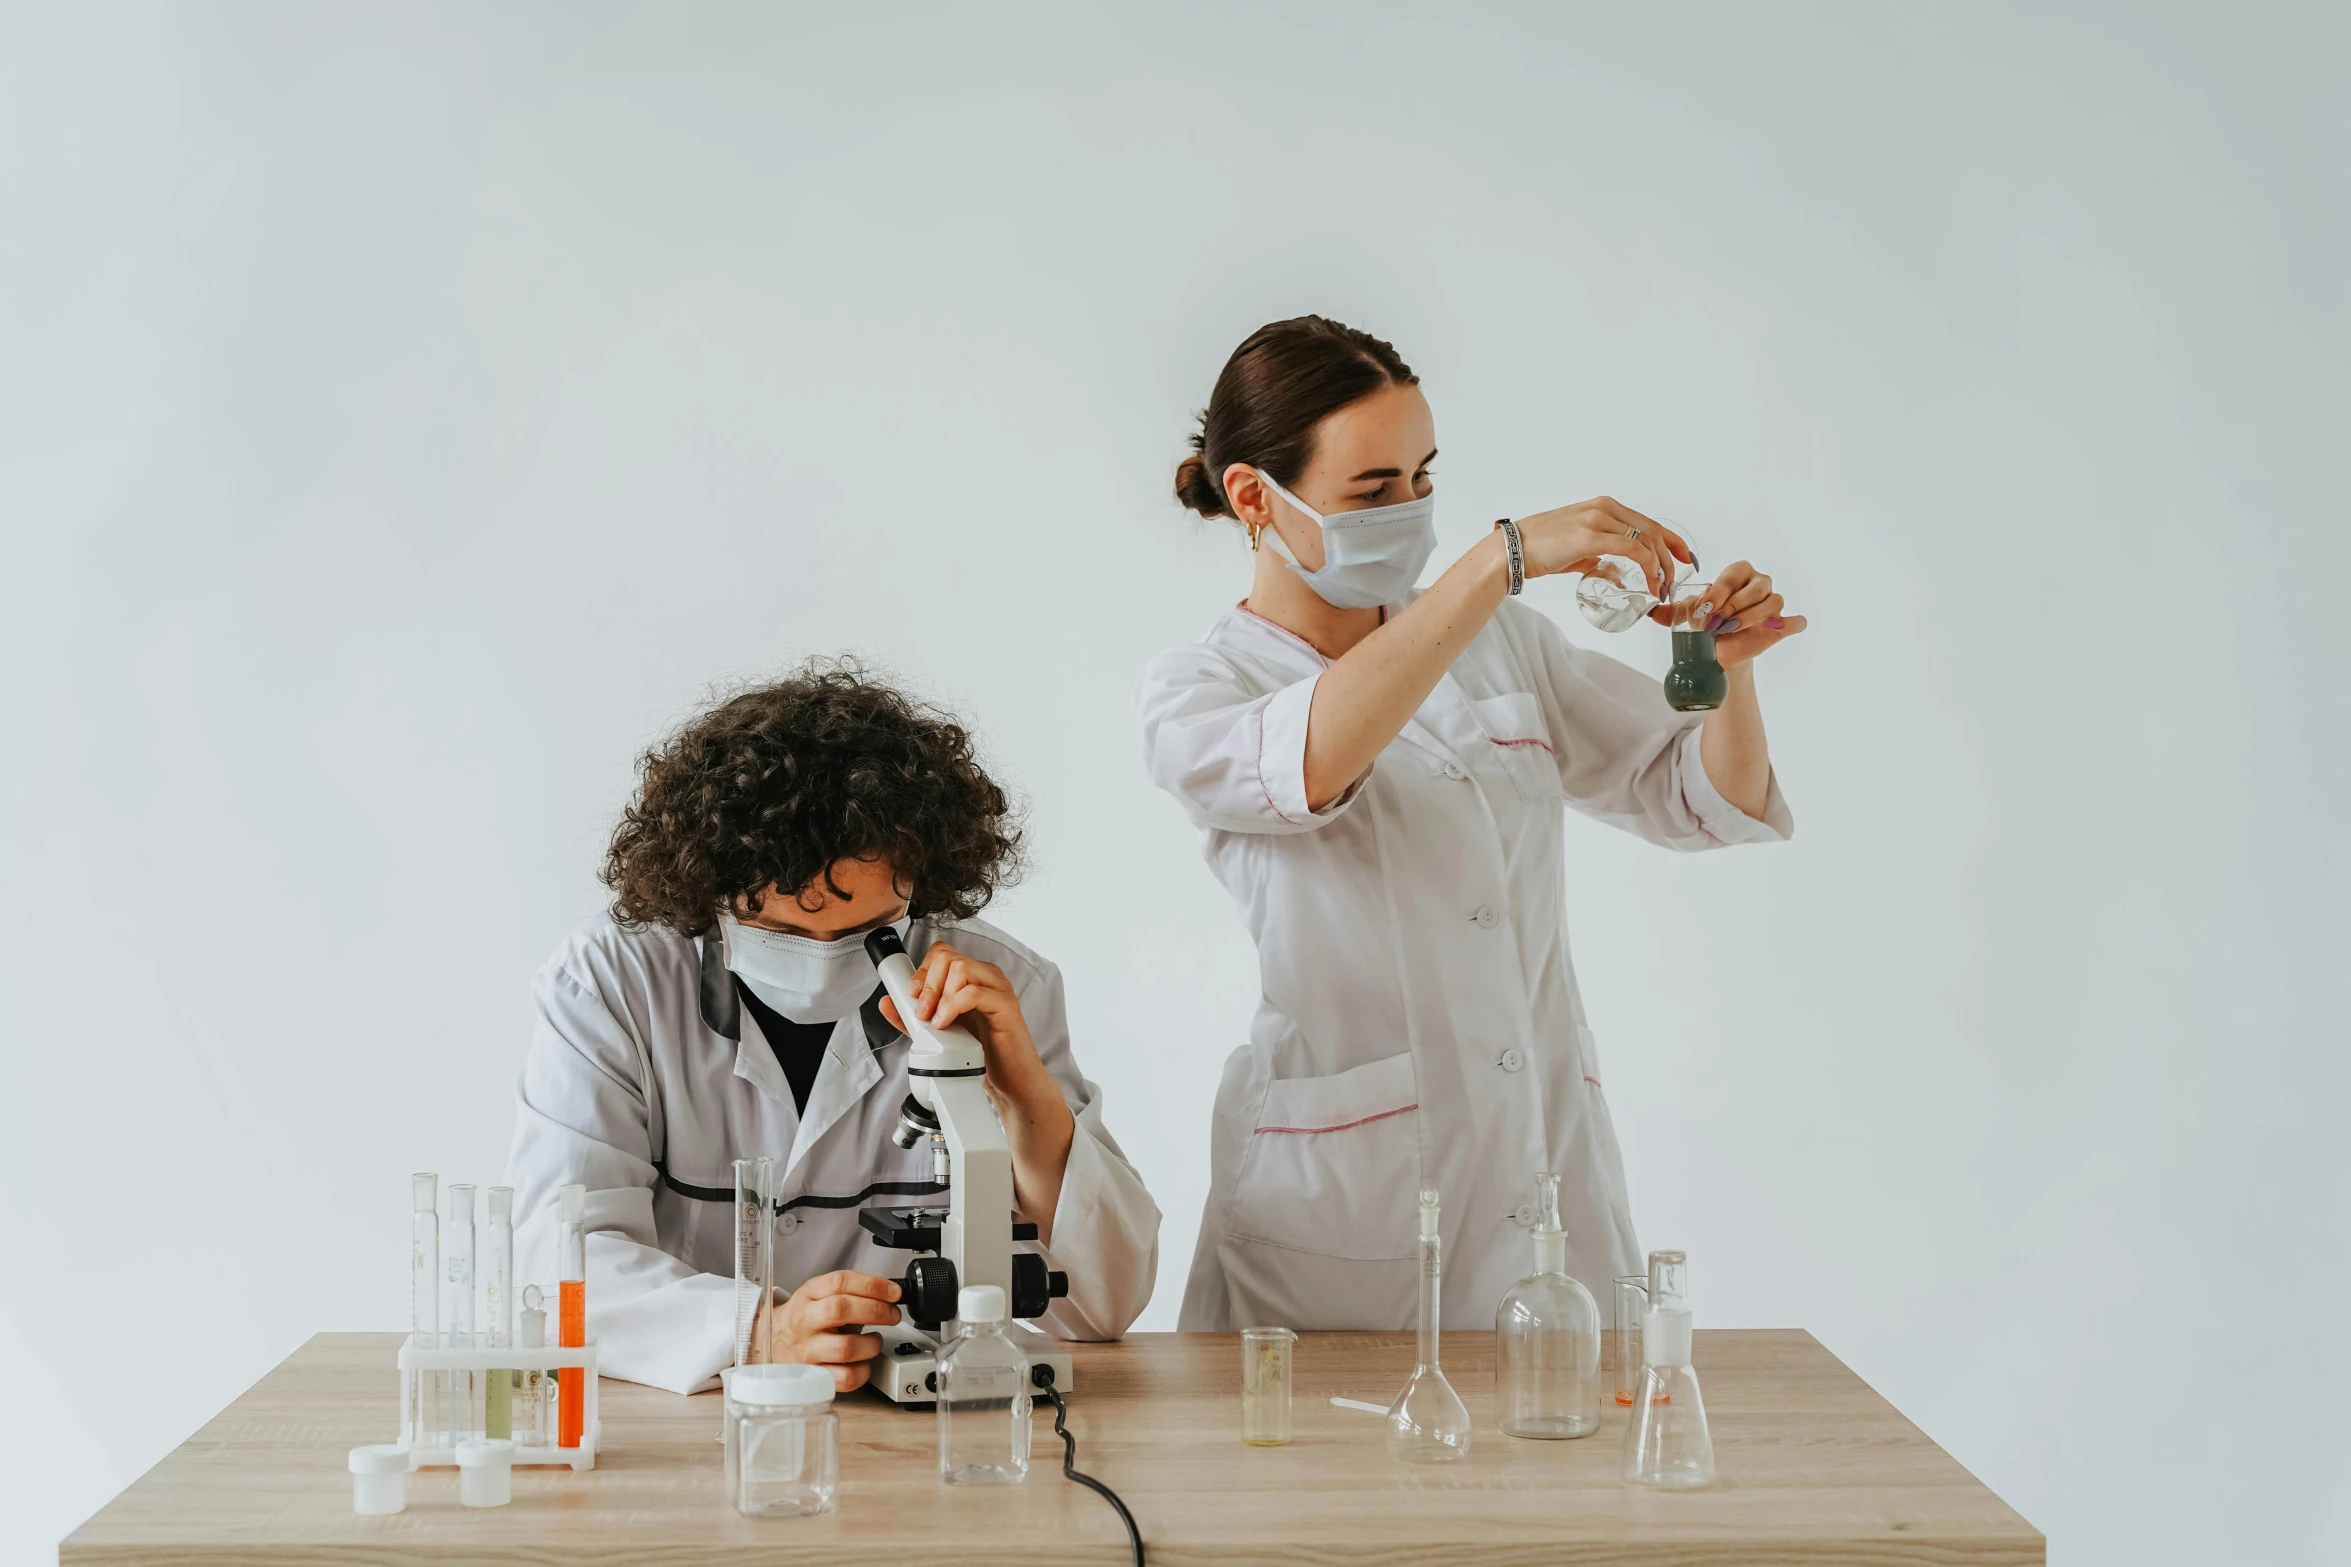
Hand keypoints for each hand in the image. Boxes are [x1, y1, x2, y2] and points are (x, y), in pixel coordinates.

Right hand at [762, 1269, 902, 1392]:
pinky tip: (864, 1363)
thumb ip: (850, 1291)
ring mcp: (808, 1351)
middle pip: (841, 1310)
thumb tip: (890, 1295)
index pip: (840, 1282)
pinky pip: (845, 1378)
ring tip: (875, 1340)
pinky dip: (863, 1371)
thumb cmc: (806, 1317)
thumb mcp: (819, 1293)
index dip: (873, 1285)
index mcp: (809, 1295)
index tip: (894, 1292)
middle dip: (876, 1310)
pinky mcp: (814, 1376)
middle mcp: (805, 1321)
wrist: (771, 1341)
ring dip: (872, 1343)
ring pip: (846, 1347)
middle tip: (892, 1315)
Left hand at [879, 941, 1057, 1109]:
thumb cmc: (980, 1055)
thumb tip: (886, 1002)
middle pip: (948, 957)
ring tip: (936, 1021)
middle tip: (922, 1013)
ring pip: (961, 967)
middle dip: (927, 984)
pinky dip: (953, 1007)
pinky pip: (974, 992)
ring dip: (939, 995)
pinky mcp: (1006, 1005)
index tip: (912, 995)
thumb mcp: (936, 1034)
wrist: (1008, 1081)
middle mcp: (986, 977)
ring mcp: (998, 988)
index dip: (922, 970)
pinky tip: (947, 1024)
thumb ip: (911, 1018)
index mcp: (972, 977)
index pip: (942, 953)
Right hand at [1512, 497, 1693, 595]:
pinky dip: (1647, 566)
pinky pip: (1632, 549)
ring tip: (1661, 587)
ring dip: (1660, 566)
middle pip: (1653, 530)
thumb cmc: (1541, 549)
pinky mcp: (1590, 536)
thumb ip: (1600, 558)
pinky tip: (1650, 581)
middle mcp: (1604, 508)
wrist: (1513, 549)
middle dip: (1670, 557)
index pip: (1648, 522)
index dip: (1671, 540)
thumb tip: (1618, 574)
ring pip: (1646, 539)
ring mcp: (1597, 519)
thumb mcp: (1579, 549)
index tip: (1684, 557)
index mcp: (1603, 506)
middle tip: (1673, 581)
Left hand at [1654, 559, 1806, 665]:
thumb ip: (1671, 612)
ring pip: (1772, 602)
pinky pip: (1794, 621)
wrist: (1720, 651)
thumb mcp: (1689, 616)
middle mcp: (1760, 582)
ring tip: (1731, 629)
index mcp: (1738, 573)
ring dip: (1751, 617)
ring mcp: (1774, 602)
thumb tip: (1651, 612)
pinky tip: (1774, 630)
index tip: (1705, 610)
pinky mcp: (1783, 623)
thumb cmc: (1707, 625)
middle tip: (1716, 623)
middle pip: (1756, 587)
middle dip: (1734, 605)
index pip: (1732, 576)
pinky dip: (1788, 624)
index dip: (1719, 593)